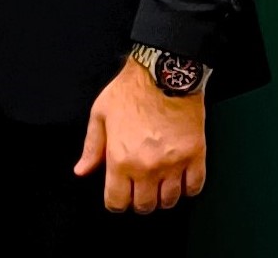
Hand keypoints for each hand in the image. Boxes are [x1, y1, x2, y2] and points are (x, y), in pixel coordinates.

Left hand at [72, 59, 206, 213]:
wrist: (164, 72)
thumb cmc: (132, 90)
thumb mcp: (100, 114)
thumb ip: (92, 147)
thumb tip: (82, 170)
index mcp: (120, 158)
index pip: (116, 202)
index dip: (116, 202)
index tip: (119, 196)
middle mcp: (147, 166)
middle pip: (144, 206)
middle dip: (139, 201)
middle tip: (139, 189)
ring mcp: (173, 163)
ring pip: (169, 200)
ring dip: (163, 197)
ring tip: (159, 185)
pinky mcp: (195, 155)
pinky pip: (195, 187)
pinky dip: (187, 188)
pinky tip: (180, 179)